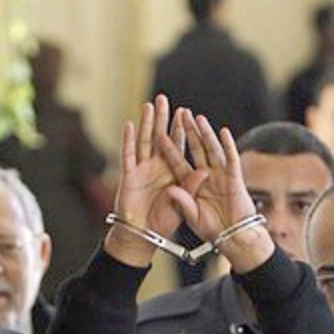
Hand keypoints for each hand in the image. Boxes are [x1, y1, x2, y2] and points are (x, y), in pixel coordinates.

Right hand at [104, 95, 204, 267]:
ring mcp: (141, 170)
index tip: (185, 112)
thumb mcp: (183, 205)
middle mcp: (157, 167)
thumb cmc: (163, 222)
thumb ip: (191, 188)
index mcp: (172, 172)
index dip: (181, 130)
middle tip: (164, 99)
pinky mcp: (128, 176)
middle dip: (162, 119)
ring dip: (146, 123)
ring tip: (149, 105)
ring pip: (144, 141)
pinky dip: (129, 140)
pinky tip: (130, 125)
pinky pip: (128, 155)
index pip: (178, 146)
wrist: (143, 235)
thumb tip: (205, 171)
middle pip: (159, 138)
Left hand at [159, 110, 272, 272]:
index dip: (169, 148)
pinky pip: (231, 159)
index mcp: (192, 185)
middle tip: (179, 114)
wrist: (234, 238)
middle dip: (187, 131)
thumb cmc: (213, 230)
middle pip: (195, 149)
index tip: (158, 135)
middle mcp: (206, 176)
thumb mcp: (191, 216)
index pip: (178, 162)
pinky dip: (228, 145)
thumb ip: (181, 202)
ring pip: (211, 149)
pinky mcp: (235, 179)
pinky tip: (223, 132)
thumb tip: (170, 189)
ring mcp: (221, 175)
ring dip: (204, 133)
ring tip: (197, 118)